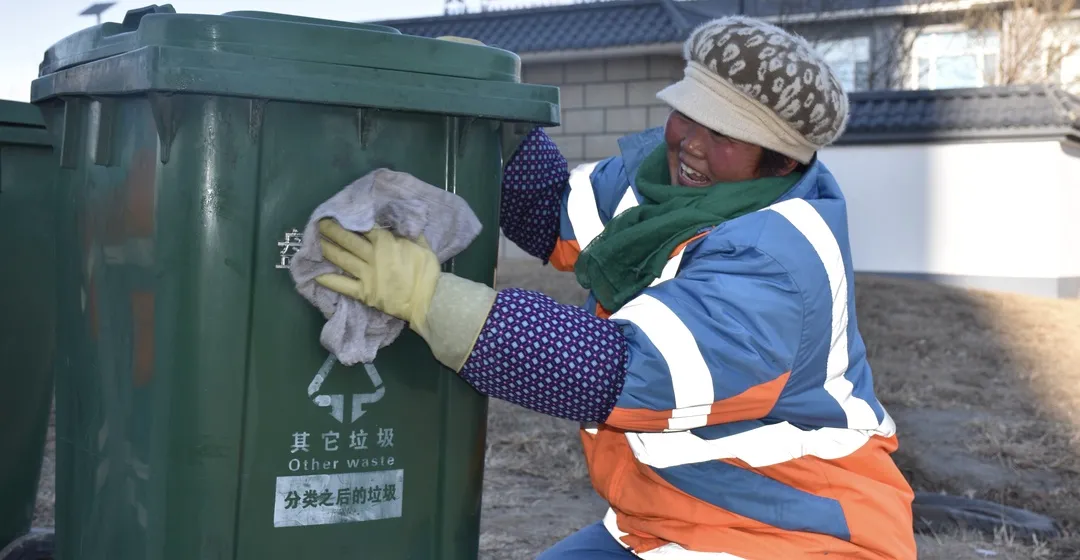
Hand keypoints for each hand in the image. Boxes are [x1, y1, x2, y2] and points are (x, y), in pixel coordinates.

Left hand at [315, 219, 440, 336]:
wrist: (428, 300)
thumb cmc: (426, 272)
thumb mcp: (422, 245)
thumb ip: (409, 232)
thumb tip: (400, 219)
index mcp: (386, 242)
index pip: (363, 227)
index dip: (350, 220)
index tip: (338, 214)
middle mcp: (372, 256)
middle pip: (348, 240)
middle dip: (332, 231)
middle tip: (319, 223)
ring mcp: (366, 274)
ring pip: (342, 259)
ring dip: (326, 250)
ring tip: (314, 243)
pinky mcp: (364, 292)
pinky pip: (343, 285)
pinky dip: (329, 280)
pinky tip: (316, 275)